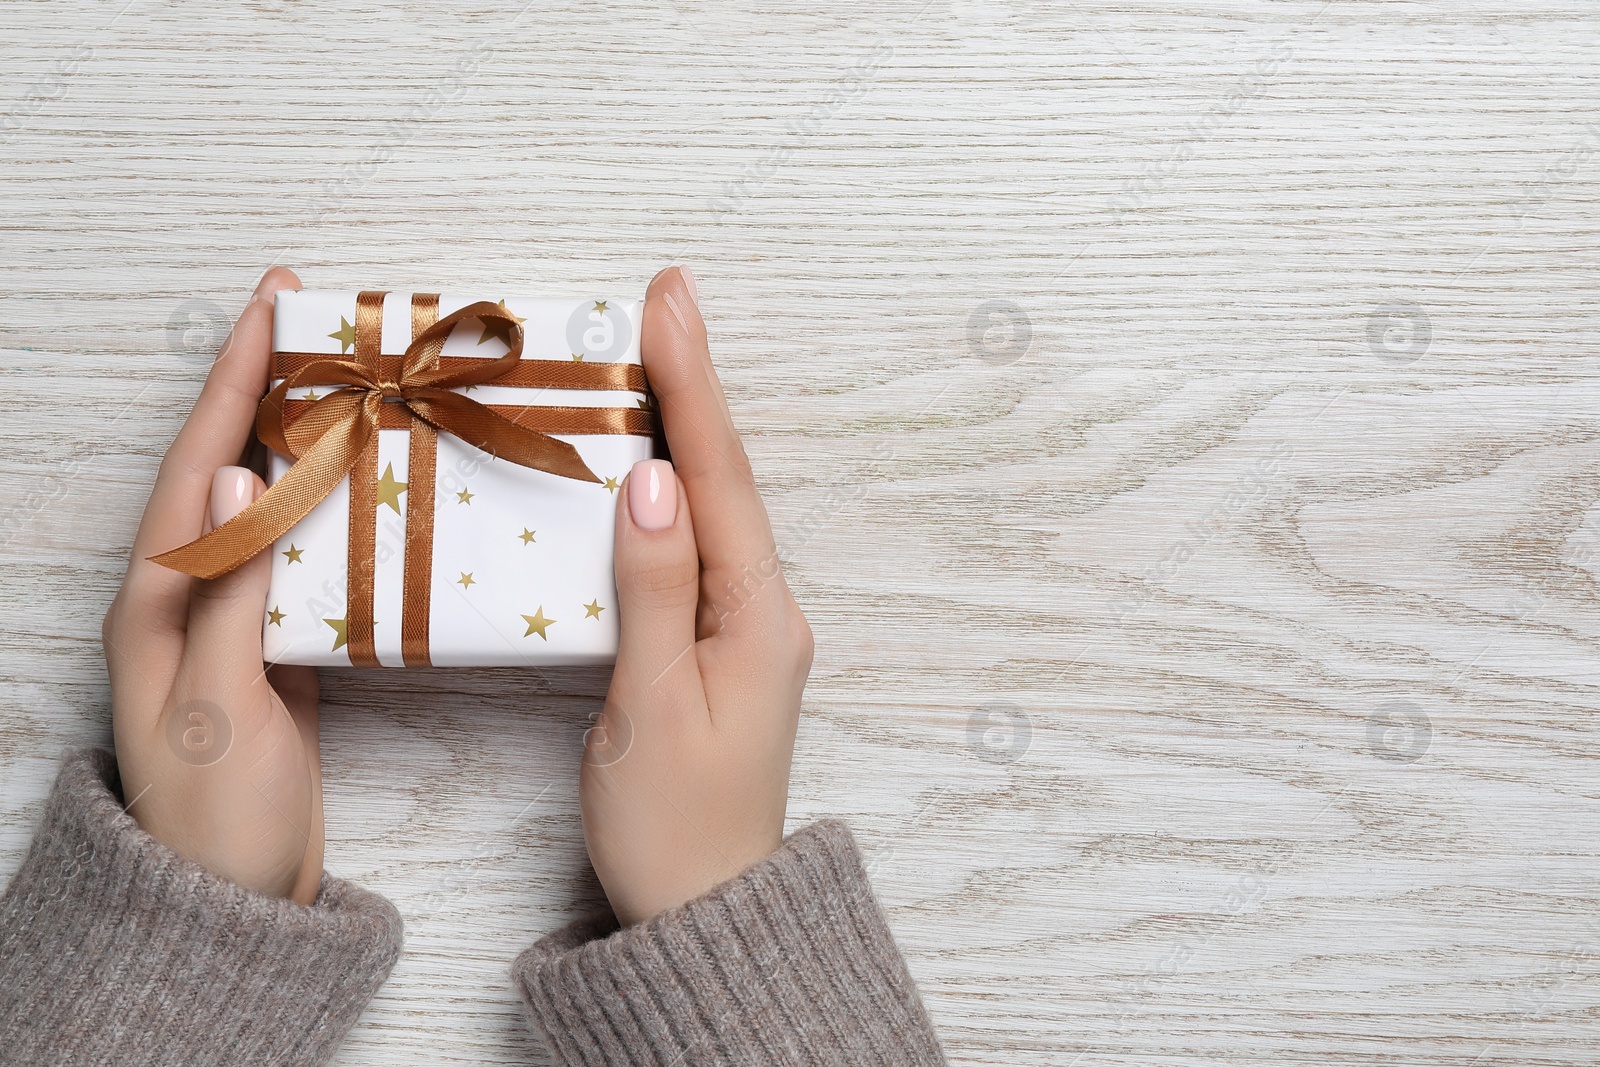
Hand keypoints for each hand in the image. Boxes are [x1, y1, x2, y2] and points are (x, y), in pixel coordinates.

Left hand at [103, 267, 323, 903]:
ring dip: (305, 439)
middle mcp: (189, 594)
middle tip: (318, 322)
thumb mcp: (217, 703)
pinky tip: (366, 485)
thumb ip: (229, 592)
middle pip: (229, 467)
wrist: (232, 899)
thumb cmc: (215, 811)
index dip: (234, 383)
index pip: (200, 465)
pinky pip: (301, 553)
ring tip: (351, 381)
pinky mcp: (274, 646)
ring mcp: (232, 619)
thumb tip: (243, 478)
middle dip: (266, 389)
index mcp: (158, 600)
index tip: (271, 309)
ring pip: (270, 504)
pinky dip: (332, 507)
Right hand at [582, 266, 813, 925]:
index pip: (718, 479)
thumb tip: (655, 483)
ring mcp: (746, 627)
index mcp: (759, 617)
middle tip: (659, 299)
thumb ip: (656, 589)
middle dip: (690, 385)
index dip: (691, 385)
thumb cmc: (671, 822)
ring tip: (648, 352)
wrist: (701, 911)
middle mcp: (765, 609)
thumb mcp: (653, 704)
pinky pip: (695, 548)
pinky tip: (648, 461)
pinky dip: (672, 493)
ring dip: (682, 429)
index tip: (668, 303)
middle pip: (723, 478)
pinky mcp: (718, 646)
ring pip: (711, 508)